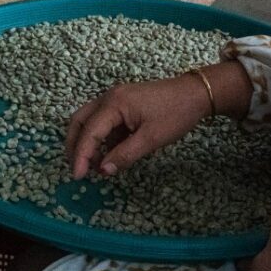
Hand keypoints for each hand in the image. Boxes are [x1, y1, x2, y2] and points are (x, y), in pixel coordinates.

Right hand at [65, 61, 254, 178]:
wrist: (195, 93)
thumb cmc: (175, 114)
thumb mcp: (151, 139)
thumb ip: (125, 155)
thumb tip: (103, 171)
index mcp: (113, 104)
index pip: (89, 132)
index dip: (81, 156)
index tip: (78, 177)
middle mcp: (108, 97)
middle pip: (80, 121)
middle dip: (74, 146)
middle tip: (77, 170)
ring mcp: (115, 98)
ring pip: (88, 120)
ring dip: (85, 141)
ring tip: (90, 165)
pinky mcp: (123, 103)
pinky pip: (102, 120)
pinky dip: (99, 137)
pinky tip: (107, 154)